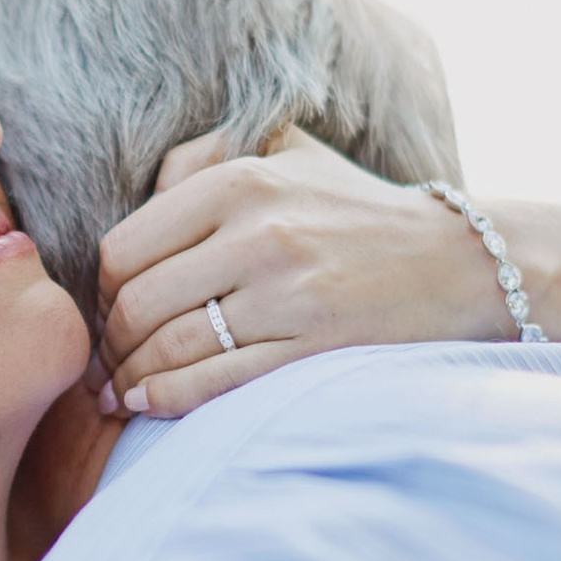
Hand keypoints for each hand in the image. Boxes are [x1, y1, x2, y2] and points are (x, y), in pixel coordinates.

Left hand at [94, 127, 501, 417]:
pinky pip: (215, 382)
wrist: (459, 262)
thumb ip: (207, 157)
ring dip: (131, 378)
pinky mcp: (315, 346)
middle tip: (105, 363)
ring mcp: (288, 294)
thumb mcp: (286, 154)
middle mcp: (260, 232)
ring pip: (170, 347)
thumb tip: (143, 191)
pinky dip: (166, 400)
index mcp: (240, 180)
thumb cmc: (355, 210)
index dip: (101, 290)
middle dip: (111, 342)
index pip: (125, 246)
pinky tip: (146, 406)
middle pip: (138, 302)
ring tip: (119, 392)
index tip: (108, 311)